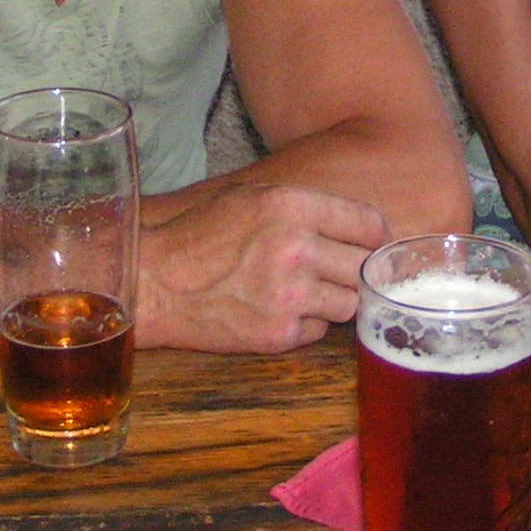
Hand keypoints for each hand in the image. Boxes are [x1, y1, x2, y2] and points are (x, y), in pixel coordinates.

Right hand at [138, 183, 389, 352]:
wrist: (154, 281)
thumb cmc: (201, 234)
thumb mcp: (253, 198)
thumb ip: (307, 209)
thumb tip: (360, 225)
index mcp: (292, 206)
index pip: (369, 224)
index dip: (376, 238)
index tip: (374, 246)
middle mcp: (296, 247)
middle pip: (364, 267)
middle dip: (356, 271)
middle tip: (342, 273)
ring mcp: (289, 294)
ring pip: (349, 304)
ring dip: (335, 300)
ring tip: (305, 291)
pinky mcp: (278, 332)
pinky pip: (319, 330)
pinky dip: (307, 324)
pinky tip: (279, 311)